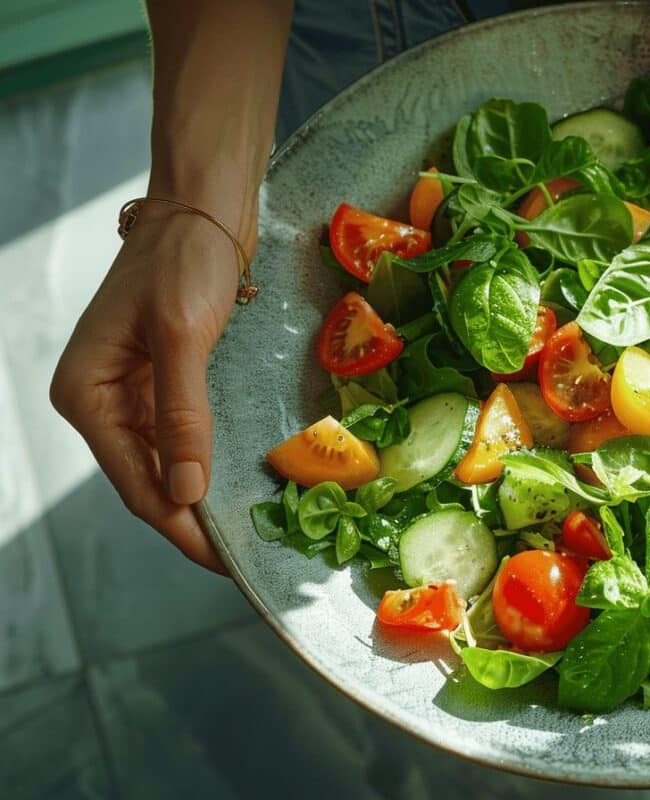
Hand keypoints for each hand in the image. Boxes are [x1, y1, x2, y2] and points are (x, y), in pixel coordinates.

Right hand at [50, 207, 242, 571]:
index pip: (134, 480)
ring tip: (245, 532)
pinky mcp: (163, 381)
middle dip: (191, 519)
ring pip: (165, 463)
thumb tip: (186, 490)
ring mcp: (130, 391)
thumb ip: (182, 414)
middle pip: (147, 479)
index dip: (179, 525)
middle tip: (243, 557)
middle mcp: (100, 398)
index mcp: (86, 393)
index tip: (222, 559)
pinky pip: (182, 437)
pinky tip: (234, 486)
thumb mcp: (183, 337)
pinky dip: (205, 463)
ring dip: (200, 496)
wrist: (203, 208)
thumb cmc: (185, 261)